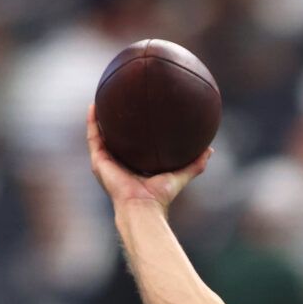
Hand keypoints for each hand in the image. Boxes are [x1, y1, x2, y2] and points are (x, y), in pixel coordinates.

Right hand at [86, 105, 210, 211]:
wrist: (142, 206)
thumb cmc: (159, 196)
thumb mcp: (180, 176)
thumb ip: (194, 164)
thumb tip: (210, 150)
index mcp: (133, 167)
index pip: (132, 146)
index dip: (133, 131)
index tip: (138, 113)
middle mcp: (118, 163)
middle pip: (114, 138)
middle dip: (114, 121)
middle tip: (119, 102)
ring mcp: (106, 162)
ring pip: (100, 135)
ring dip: (99, 117)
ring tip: (102, 97)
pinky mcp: (98, 161)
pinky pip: (93, 137)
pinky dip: (92, 121)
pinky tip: (94, 105)